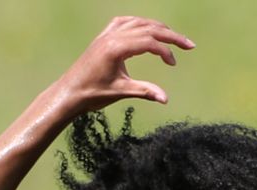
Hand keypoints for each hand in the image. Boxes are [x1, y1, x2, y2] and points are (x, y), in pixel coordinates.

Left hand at [55, 16, 194, 111]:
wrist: (67, 94)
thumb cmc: (91, 95)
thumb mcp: (120, 92)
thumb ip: (144, 91)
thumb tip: (165, 99)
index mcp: (115, 48)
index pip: (149, 42)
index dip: (165, 51)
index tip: (173, 64)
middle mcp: (111, 37)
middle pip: (148, 28)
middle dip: (170, 36)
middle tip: (189, 45)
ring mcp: (105, 35)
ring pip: (138, 23)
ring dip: (157, 28)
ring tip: (173, 38)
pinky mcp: (102, 38)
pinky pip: (123, 23)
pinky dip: (138, 24)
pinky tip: (147, 29)